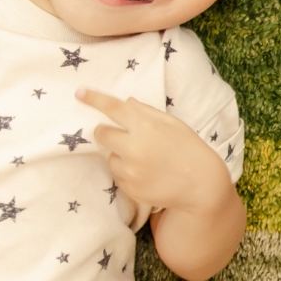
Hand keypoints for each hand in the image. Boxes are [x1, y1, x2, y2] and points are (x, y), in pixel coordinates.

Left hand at [77, 88, 232, 212]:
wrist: (201, 186)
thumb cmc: (189, 149)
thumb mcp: (174, 124)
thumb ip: (147, 112)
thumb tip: (126, 103)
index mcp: (146, 127)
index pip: (113, 108)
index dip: (94, 98)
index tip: (79, 92)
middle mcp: (134, 148)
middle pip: (102, 133)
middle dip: (107, 131)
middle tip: (124, 136)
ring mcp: (130, 170)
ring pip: (110, 157)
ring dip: (121, 155)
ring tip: (146, 161)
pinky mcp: (129, 188)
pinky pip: (118, 175)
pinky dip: (128, 173)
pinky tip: (148, 174)